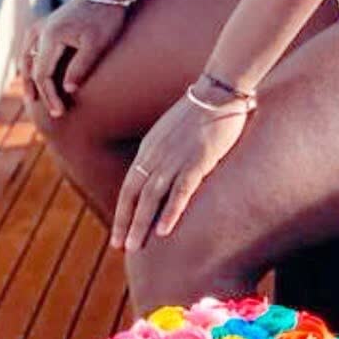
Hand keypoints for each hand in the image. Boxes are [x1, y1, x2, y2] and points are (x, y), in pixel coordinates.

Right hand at [21, 0, 129, 116]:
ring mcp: (43, 25)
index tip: (60, 112)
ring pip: (26, 56)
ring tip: (33, 96)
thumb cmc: (106, 17)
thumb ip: (81, 67)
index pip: (42, 74)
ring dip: (28, 77)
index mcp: (50, 36)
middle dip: (39, 91)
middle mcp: (41, 30)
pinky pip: (30, 46)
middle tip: (51, 112)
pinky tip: (34, 71)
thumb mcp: (98, 44)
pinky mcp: (48, 23)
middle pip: (30, 67)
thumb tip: (67, 89)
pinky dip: (30, 62)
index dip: (49, 96)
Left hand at [112, 90, 252, 251]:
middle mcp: (156, 154)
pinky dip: (170, 211)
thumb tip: (164, 171)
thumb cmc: (202, 110)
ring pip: (151, 197)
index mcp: (150, 148)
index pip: (129, 185)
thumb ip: (166, 151)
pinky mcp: (197, 160)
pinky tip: (163, 231)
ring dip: (141, 224)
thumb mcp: (174, 131)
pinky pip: (180, 190)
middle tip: (120, 247)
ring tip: (135, 247)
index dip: (123, 211)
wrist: (219, 91)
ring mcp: (175, 158)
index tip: (119, 232)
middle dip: (125, 223)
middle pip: (134, 194)